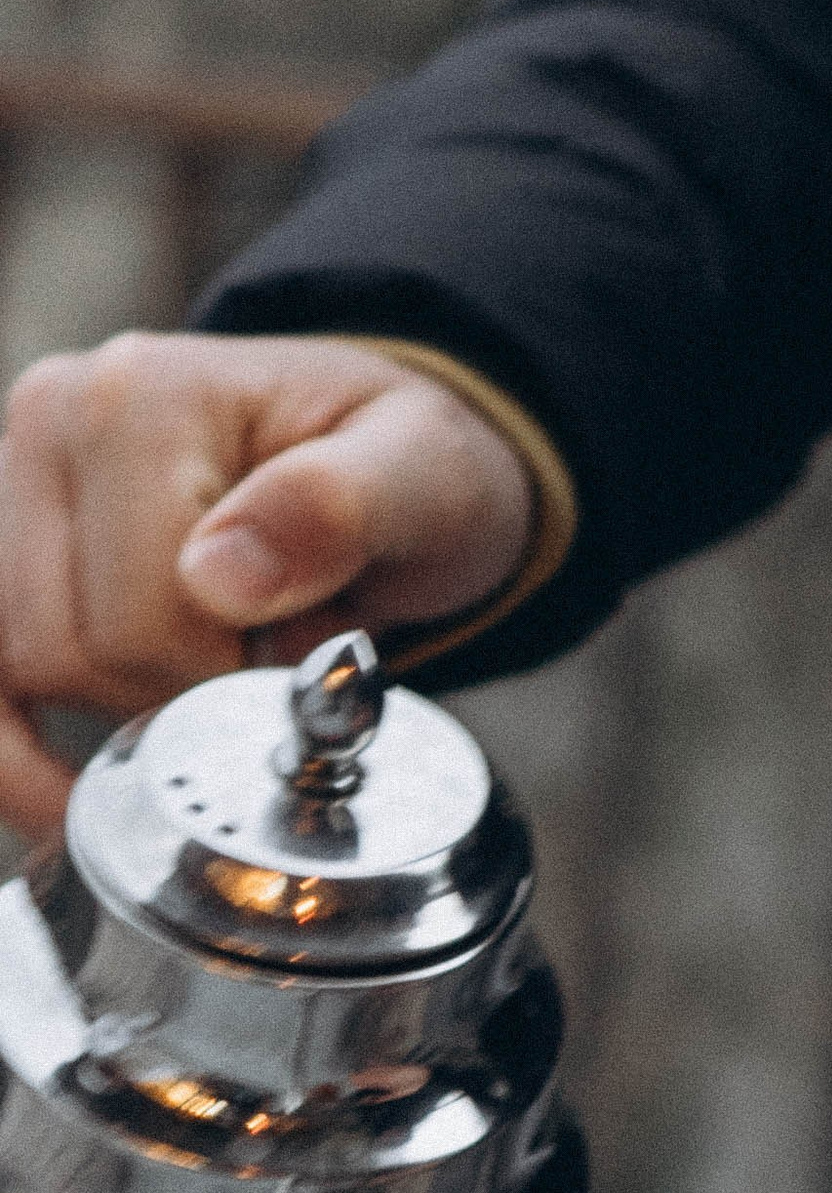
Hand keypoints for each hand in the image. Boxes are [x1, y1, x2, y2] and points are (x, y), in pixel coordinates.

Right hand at [0, 332, 534, 839]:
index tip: (298, 657)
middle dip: (178, 694)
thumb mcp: (427, 474)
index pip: (143, 615)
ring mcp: (10, 481)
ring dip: (119, 706)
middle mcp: (51, 419)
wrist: (387, 452)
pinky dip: (11, 752)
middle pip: (67, 650)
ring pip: (12, 671)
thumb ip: (344, 507)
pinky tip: (60, 797)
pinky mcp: (0, 545)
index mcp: (143, 395)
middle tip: (264, 659)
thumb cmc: (409, 464)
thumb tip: (221, 574)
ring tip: (212, 666)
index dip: (229, 678)